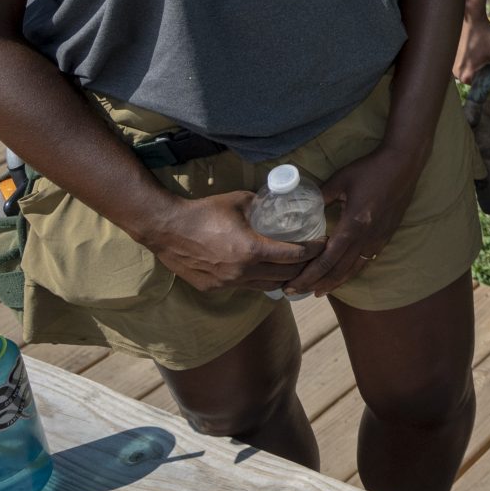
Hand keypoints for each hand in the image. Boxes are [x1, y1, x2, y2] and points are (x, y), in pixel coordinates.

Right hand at [141, 191, 318, 294]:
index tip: (322, 244)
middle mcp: (243, 272)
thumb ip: (262, 204)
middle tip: (314, 258)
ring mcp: (228, 283)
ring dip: (283, 279)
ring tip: (295, 270)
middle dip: (304, 268)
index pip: (295, 256)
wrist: (166, 228)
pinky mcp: (214, 289)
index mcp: (252, 250)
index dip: (313, 251)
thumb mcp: (240, 201)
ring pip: (267, 287)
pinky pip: (246, 287)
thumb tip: (279, 202)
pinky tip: (264, 272)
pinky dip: (259, 281)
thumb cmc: (204, 211)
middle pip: (286, 276)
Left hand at [285, 144, 423, 296]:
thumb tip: (300, 205)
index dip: (308, 275)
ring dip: (334, 283)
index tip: (292, 285)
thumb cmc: (371, 170)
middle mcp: (366, 238)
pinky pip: (365, 262)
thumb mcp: (340, 180)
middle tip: (296, 292)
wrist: (403, 165)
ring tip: (318, 291)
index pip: (327, 260)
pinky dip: (350, 273)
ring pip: (353, 270)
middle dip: (316, 284)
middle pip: (338, 271)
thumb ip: (321, 195)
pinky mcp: (385, 237)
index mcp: (353, 225)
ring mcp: (378, 239)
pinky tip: (342, 275)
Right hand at [451, 5, 489, 87]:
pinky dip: (474, 62)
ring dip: (480, 68)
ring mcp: (453, 66)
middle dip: (487, 74)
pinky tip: (480, 53)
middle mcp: (456, 74)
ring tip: (487, 57)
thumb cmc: (484, 36)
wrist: (472, 19)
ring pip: (471, 72)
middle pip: (476, 80)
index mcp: (465, 76)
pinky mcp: (453, 58)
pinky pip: (466, 65)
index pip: (482, 87)